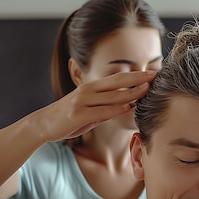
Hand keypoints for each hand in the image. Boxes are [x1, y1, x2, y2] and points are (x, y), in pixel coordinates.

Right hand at [40, 70, 156, 140]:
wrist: (43, 124)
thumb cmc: (68, 119)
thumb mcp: (89, 111)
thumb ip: (106, 108)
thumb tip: (126, 107)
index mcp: (91, 87)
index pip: (117, 79)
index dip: (135, 75)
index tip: (152, 73)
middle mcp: (88, 90)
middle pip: (117, 82)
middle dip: (137, 78)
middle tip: (155, 75)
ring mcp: (82, 101)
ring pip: (112, 96)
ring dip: (131, 92)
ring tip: (147, 89)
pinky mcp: (78, 114)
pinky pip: (101, 111)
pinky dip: (116, 109)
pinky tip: (128, 107)